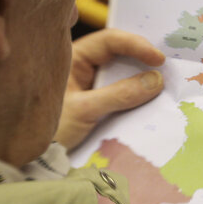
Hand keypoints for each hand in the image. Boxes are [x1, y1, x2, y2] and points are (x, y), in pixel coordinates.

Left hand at [56, 28, 164, 149]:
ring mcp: (92, 85)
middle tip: (168, 67)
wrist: (34, 162)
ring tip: (165, 83)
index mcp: (73, 58)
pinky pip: (122, 94)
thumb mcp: (84, 111)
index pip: (109, 41)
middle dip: (143, 59)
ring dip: (143, 78)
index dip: (136, 45)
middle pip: (120, 54)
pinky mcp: (99, 104)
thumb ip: (119, 95)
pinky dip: (137, 95)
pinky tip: (152, 100)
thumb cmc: (50, 131)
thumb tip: (156, 81)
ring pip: (123, 75)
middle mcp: (83, 67)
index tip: (158, 58)